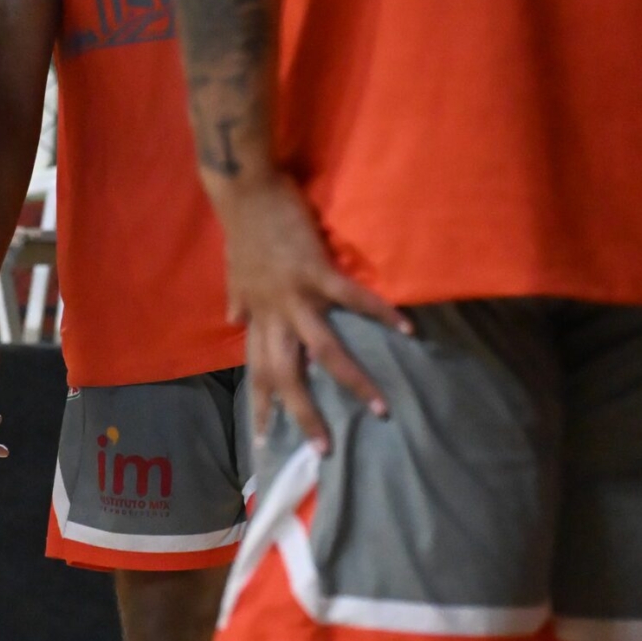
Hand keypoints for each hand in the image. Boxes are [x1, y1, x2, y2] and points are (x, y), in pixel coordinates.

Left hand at [215, 174, 411, 453]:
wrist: (245, 190)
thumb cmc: (245, 230)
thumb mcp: (234, 273)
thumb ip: (238, 300)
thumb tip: (233, 320)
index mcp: (256, 317)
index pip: (256, 371)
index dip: (260, 406)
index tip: (262, 443)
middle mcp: (273, 314)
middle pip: (286, 375)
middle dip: (304, 414)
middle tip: (324, 450)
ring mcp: (295, 295)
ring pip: (324, 351)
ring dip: (354, 381)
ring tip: (382, 409)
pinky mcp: (317, 271)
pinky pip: (353, 300)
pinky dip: (382, 313)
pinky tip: (408, 330)